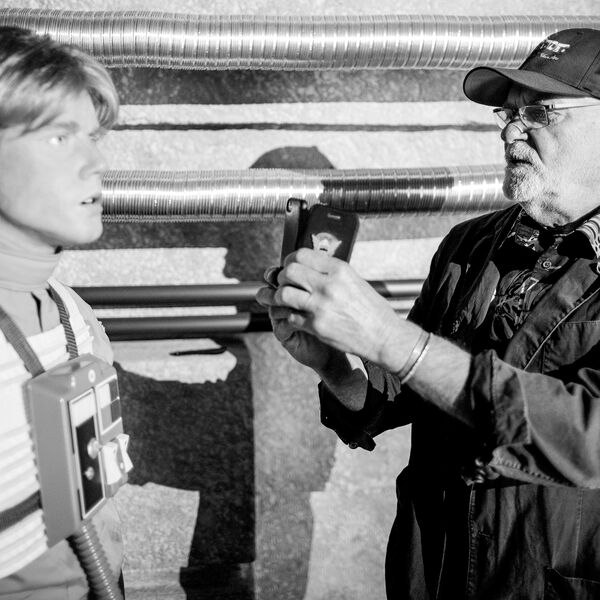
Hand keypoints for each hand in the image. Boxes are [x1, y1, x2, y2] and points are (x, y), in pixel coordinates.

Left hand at [263, 249, 402, 367]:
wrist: (383, 335)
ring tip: (285, 300)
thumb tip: (308, 265)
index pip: (301, 254)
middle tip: (285, 283)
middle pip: (289, 271)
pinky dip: (289, 316)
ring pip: (284, 294)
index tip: (289, 266)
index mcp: (339, 270)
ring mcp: (321, 306)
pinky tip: (295, 316)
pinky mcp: (316, 326)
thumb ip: (331, 272)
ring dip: (280, 297)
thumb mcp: (354, 280)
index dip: (290, 260)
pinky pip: (290, 316)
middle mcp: (329, 285)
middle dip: (282, 277)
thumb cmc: (371, 309)